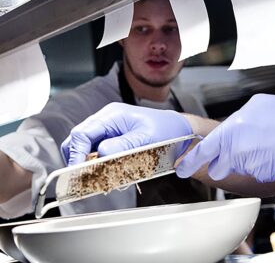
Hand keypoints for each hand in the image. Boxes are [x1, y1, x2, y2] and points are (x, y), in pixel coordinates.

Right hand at [61, 102, 191, 165]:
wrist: (178, 130)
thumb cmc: (166, 130)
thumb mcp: (147, 139)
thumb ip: (124, 145)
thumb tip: (101, 153)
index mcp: (112, 115)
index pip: (82, 134)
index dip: (76, 154)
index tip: (78, 173)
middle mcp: (106, 121)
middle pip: (77, 141)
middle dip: (79, 161)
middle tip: (88, 178)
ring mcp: (108, 130)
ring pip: (86, 149)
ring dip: (89, 165)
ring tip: (100, 178)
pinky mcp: (113, 140)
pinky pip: (97, 153)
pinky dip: (99, 165)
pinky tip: (109, 174)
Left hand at [176, 94, 274, 182]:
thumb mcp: (258, 105)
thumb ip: (236, 121)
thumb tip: (228, 129)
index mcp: (233, 131)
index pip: (204, 151)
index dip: (190, 161)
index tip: (182, 166)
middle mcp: (238, 151)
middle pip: (217, 166)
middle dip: (222, 161)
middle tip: (239, 149)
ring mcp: (250, 166)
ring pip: (237, 168)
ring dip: (243, 160)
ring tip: (264, 144)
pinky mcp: (262, 176)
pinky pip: (252, 171)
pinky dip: (258, 164)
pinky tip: (271, 151)